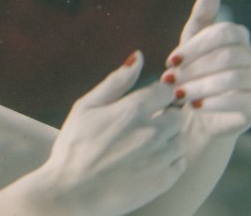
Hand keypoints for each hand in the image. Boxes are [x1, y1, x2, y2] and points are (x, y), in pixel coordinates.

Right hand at [37, 50, 189, 214]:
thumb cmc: (74, 148)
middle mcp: (151, 132)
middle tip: (144, 127)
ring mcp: (159, 158)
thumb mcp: (86, 107)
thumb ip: (116, 81)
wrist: (70, 194)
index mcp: (132, 110)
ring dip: (167, 139)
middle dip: (164, 116)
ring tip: (143, 147)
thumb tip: (138, 56)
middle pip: (176, 114)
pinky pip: (180, 163)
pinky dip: (169, 161)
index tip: (150, 102)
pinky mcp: (163, 181)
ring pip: (179, 139)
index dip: (160, 94)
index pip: (167, 90)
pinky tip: (148, 163)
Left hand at [162, 0, 250, 138]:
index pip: (223, 33)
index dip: (196, 46)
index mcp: (239, 37)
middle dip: (196, 69)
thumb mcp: (191, 43)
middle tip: (172, 80)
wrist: (198, 113)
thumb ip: (202, 16)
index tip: (171, 60)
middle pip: (228, 56)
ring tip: (180, 94)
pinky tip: (196, 106)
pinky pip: (243, 101)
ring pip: (234, 78)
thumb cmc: (194, 73)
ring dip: (202, 86)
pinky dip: (216, 103)